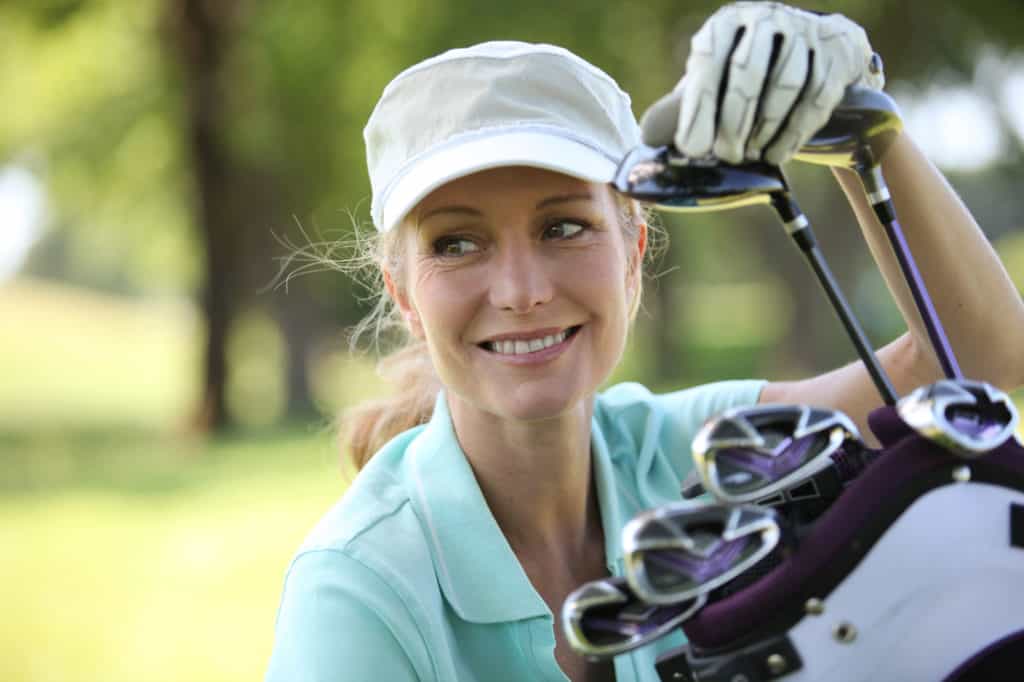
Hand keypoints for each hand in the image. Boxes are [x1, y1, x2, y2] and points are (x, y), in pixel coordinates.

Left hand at [641, 2, 883, 164]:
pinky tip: (778, 154)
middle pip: (748, 71)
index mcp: (726, 24)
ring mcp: (805, 31)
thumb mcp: (713, 85)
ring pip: (785, 83)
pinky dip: (795, 131)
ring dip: (765, 127)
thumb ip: (681, 108)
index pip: (709, 59)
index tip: (691, 148)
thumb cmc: (749, 76)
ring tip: (750, 155)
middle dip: (734, 121)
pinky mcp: (837, 52)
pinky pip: (817, 96)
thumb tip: (647, 135)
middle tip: (725, 156)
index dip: (698, 107)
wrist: (817, 56)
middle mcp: (765, 18)